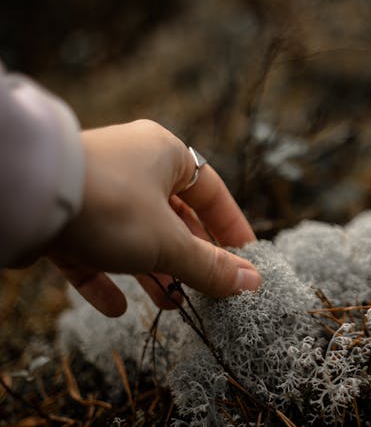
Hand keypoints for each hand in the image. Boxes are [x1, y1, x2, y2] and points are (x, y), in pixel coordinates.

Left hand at [49, 120, 261, 316]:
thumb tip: (253, 283)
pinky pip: (95, 249)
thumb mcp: (169, 243)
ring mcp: (97, 190)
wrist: (24, 198)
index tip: (245, 258)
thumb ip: (210, 266)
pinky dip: (108, 279)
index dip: (231, 227)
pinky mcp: (65, 216)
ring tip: (171, 304)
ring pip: (136, 235)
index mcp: (165, 155)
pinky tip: (118, 308)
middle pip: (174, 217)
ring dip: (154, 272)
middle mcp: (133, 166)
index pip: (211, 192)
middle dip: (190, 257)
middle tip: (207, 288)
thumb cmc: (111, 206)